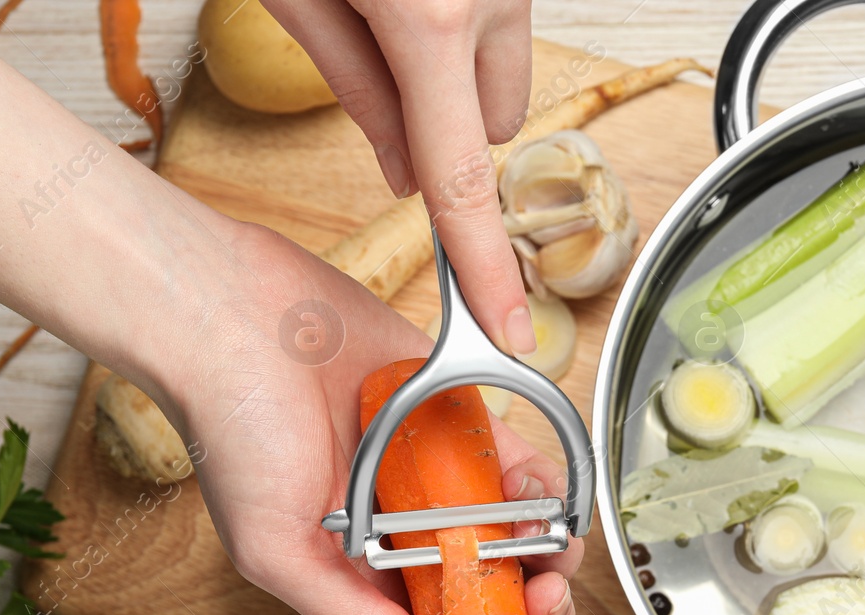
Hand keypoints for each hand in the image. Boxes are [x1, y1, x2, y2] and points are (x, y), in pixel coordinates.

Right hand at [149, 222, 603, 614]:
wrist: (235, 317)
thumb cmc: (231, 430)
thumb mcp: (277, 552)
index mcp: (365, 589)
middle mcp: (407, 546)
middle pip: (498, 608)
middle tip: (545, 605)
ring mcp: (437, 489)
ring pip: (522, 543)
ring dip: (551, 555)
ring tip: (548, 548)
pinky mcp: (458, 426)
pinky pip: (521, 466)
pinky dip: (543, 483)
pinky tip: (537, 491)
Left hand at [264, 0, 537, 357]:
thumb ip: (356, 90)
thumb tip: (403, 177)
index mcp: (430, 20)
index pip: (462, 184)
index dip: (485, 273)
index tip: (508, 331)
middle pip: (492, 130)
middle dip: (444, 128)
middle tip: (378, 68)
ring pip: (503, 81)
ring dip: (460, 77)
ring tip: (392, 11)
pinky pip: (504, 27)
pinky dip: (469, 26)